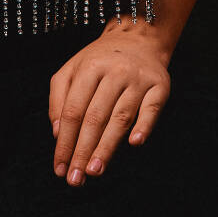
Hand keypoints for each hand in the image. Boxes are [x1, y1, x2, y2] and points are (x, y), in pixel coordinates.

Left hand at [49, 19, 170, 186]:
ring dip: (107, 146)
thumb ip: (59, 97)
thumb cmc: (99, 60)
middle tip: (75, 179)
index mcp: (89, 67)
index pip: (73, 110)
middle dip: (83, 150)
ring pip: (120, 116)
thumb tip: (57, 133)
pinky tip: (134, 144)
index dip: (65, 140)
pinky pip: (152, 109)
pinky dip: (143, 126)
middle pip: (95, 116)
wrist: (137, 37)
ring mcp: (138, 79)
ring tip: (94, 171)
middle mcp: (114, 72)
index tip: (59, 167)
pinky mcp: (160, 86)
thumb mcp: (73, 69)